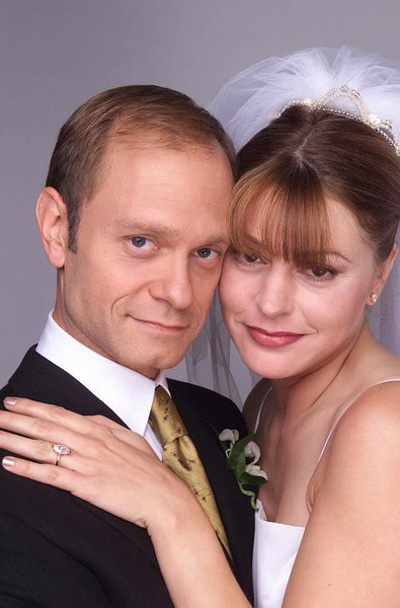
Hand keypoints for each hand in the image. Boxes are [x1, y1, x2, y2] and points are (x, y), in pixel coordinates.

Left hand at [0, 397, 190, 529]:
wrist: (163, 497)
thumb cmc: (147, 469)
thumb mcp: (129, 437)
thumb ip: (105, 425)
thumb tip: (84, 417)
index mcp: (99, 430)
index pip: (59, 413)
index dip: (33, 406)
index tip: (13, 401)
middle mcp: (89, 443)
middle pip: (45, 427)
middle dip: (16, 419)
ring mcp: (85, 464)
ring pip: (43, 448)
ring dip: (14, 440)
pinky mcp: (84, 486)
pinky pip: (50, 475)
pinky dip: (27, 469)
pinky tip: (9, 463)